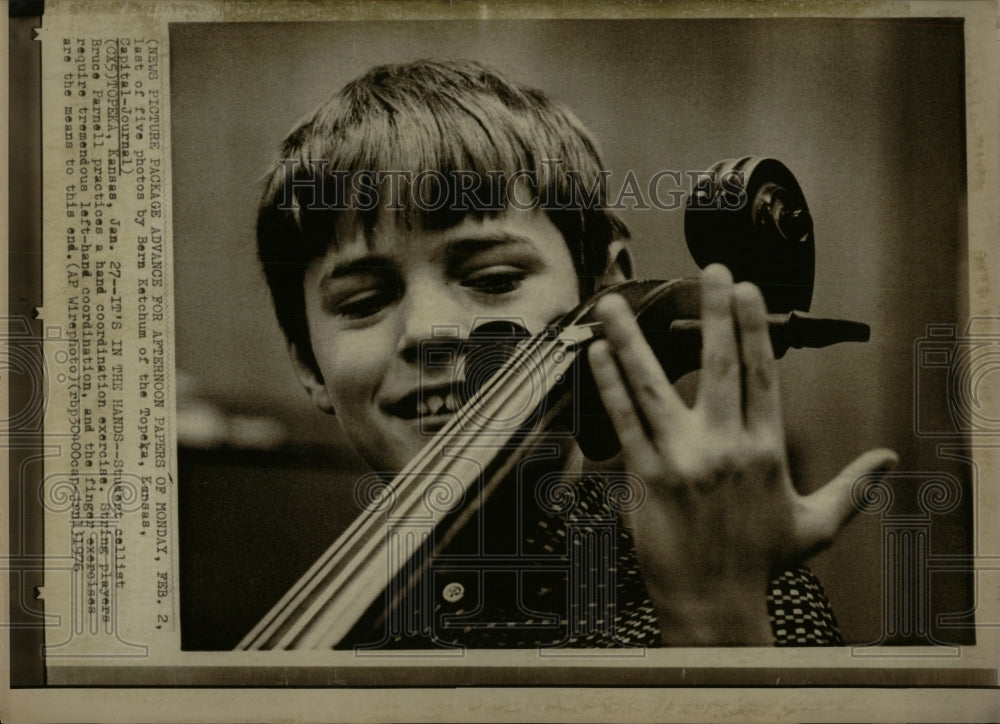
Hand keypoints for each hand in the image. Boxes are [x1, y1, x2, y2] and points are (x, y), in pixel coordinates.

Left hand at [587, 264, 896, 644]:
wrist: (713, 603)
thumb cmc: (760, 564)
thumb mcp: (815, 525)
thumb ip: (852, 487)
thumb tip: (889, 460)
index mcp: (766, 450)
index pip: (762, 375)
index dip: (753, 328)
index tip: (746, 290)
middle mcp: (726, 447)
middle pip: (718, 366)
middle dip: (714, 314)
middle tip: (708, 271)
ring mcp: (683, 459)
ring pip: (656, 385)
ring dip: (635, 340)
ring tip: (618, 303)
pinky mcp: (647, 475)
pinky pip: (624, 419)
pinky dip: (609, 384)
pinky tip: (598, 353)